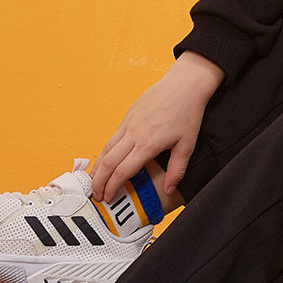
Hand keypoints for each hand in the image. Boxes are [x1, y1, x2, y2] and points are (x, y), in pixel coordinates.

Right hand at [91, 53, 224, 202]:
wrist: (184, 85)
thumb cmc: (188, 113)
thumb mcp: (187, 145)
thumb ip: (177, 170)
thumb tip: (168, 189)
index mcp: (148, 144)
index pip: (123, 171)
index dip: (113, 186)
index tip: (108, 198)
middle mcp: (134, 134)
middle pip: (109, 162)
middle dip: (99, 181)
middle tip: (96, 194)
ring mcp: (129, 123)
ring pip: (106, 148)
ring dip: (98, 167)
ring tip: (93, 180)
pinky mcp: (128, 115)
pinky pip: (112, 137)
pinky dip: (105, 151)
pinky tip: (105, 159)